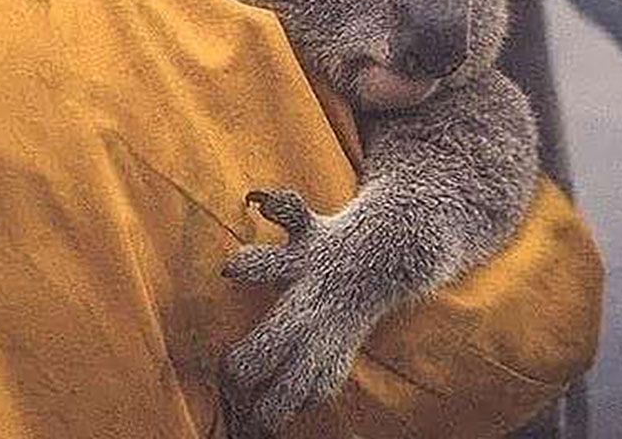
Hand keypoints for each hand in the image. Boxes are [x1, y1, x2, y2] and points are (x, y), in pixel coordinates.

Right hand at [220, 189, 360, 435]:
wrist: (396, 251)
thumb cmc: (349, 307)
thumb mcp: (333, 356)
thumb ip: (308, 384)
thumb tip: (266, 424)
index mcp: (316, 347)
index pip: (282, 396)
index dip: (261, 413)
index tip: (246, 424)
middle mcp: (309, 311)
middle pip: (269, 344)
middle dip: (244, 364)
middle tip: (226, 372)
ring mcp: (308, 270)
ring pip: (272, 269)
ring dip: (253, 266)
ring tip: (234, 269)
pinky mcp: (309, 232)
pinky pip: (290, 213)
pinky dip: (278, 206)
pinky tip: (263, 205)